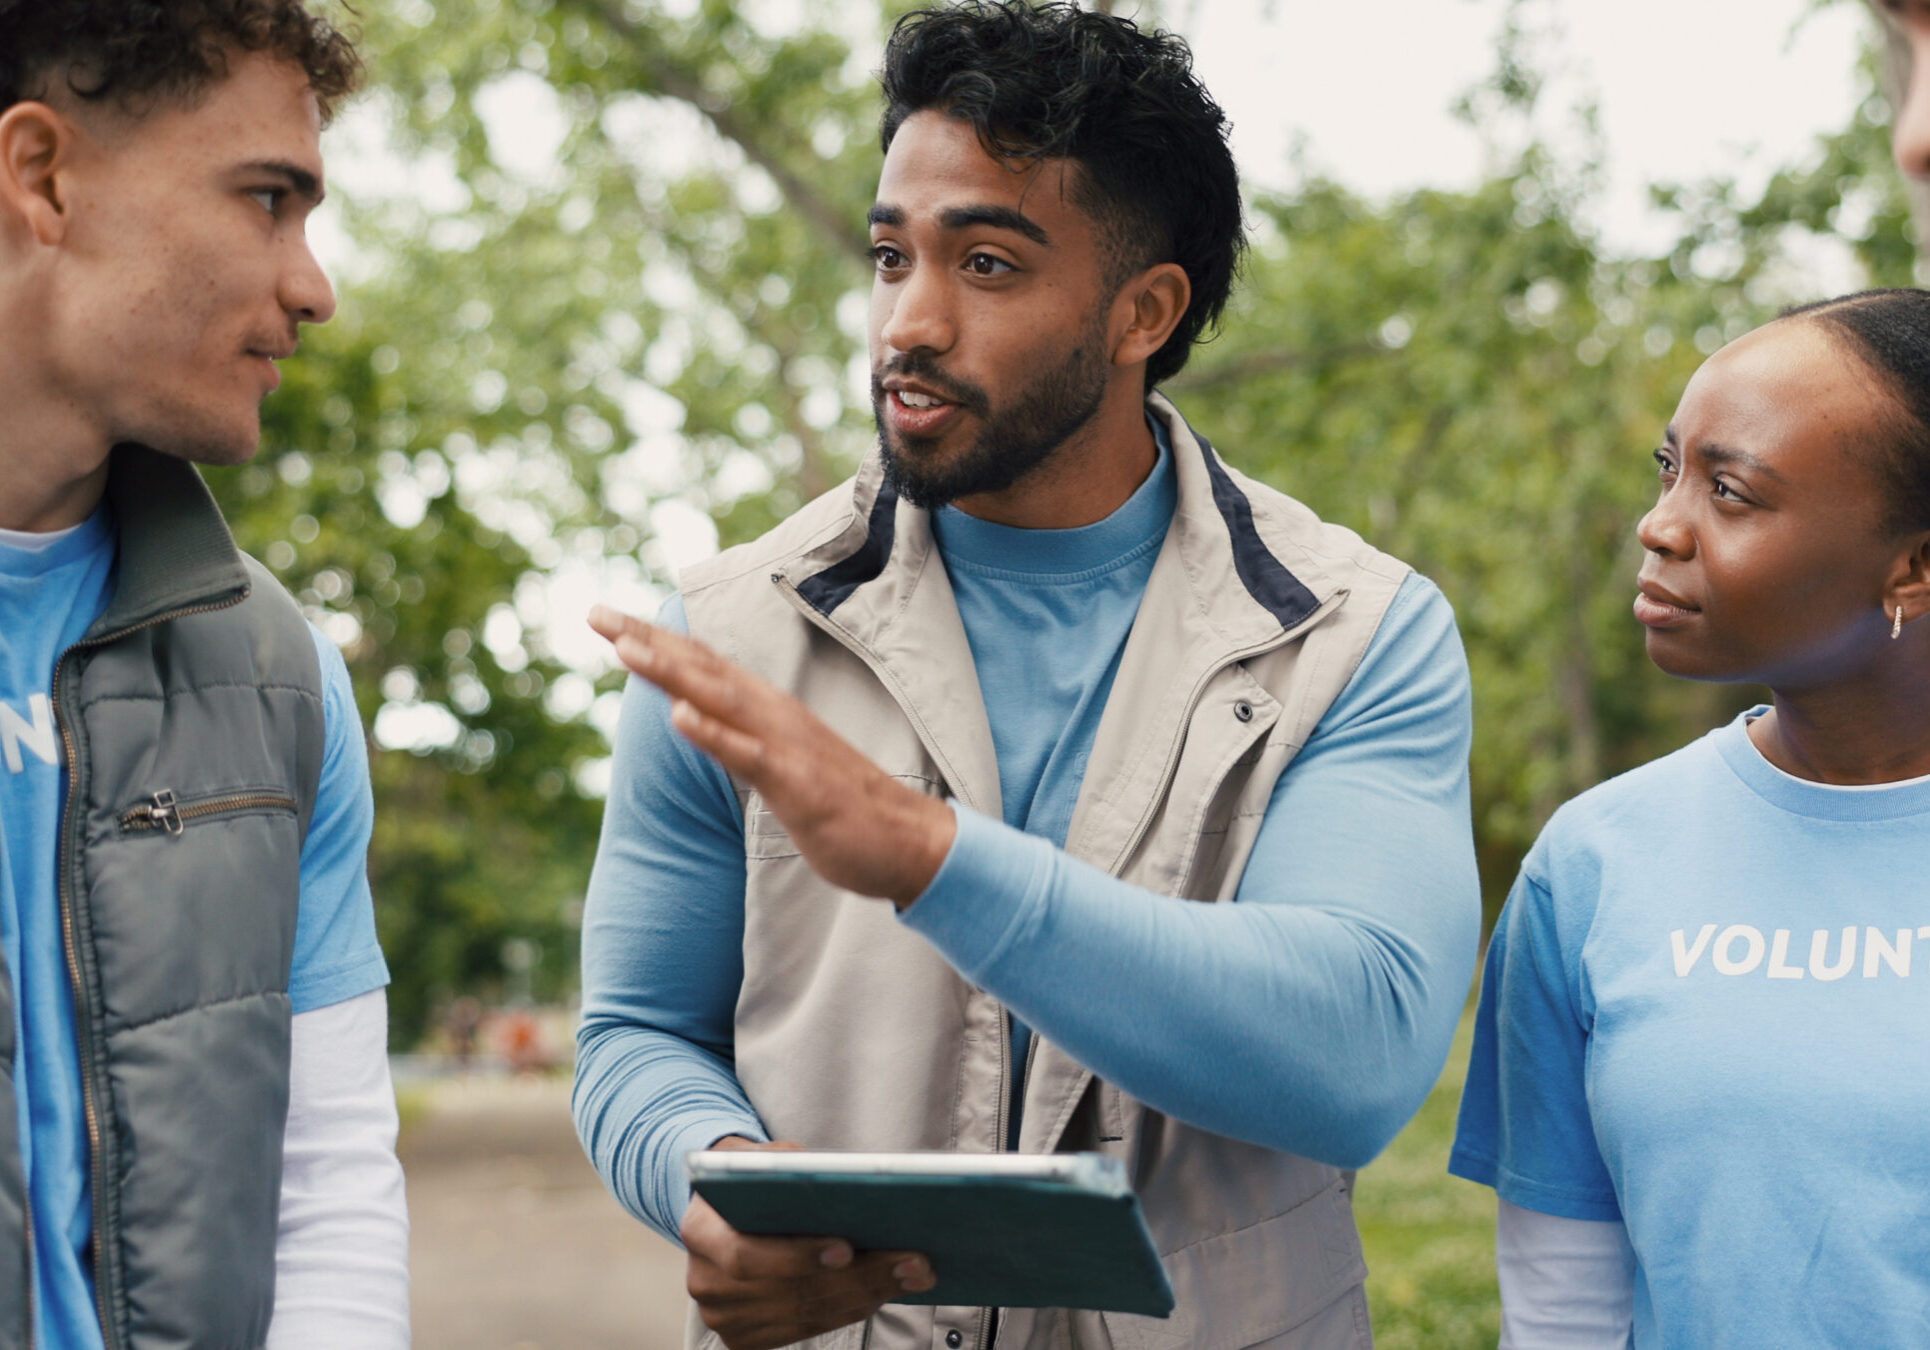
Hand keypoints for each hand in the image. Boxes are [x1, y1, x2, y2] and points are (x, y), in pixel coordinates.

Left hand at [589, 605, 955, 907]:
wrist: (909, 840)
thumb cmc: (844, 804)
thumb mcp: (783, 762)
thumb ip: (744, 737)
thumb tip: (702, 718)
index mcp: (769, 710)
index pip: (704, 664)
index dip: (655, 639)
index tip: (607, 618)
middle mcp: (774, 715)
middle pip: (702, 668)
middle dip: (647, 641)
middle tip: (595, 612)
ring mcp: (786, 746)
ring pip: (719, 699)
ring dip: (672, 671)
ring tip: (625, 647)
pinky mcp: (796, 783)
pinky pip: (748, 755)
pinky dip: (713, 733)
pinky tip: (680, 716)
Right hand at [683, 1137, 935, 1349]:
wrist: (725, 1210)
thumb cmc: (754, 1177)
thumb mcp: (764, 1157)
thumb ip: (790, 1167)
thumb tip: (850, 1182)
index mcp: (700, 1232)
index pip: (745, 1256)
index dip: (797, 1257)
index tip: (848, 1248)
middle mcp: (705, 1283)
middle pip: (787, 1292)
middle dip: (858, 1277)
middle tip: (912, 1260)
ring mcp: (724, 1317)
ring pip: (806, 1315)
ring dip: (867, 1295)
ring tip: (914, 1273)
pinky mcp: (746, 1338)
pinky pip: (806, 1329)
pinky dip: (849, 1309)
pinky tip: (885, 1289)